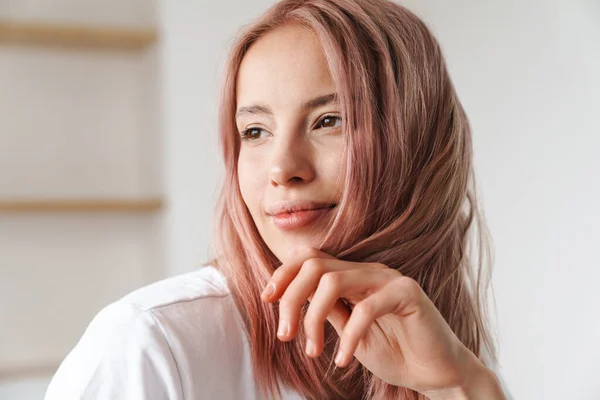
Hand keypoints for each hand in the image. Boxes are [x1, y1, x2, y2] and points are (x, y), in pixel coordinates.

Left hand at [261, 248, 505, 398]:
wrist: (436, 373)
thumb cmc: (395, 352)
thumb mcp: (348, 331)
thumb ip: (327, 311)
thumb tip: (293, 300)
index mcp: (353, 276)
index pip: (310, 258)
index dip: (283, 273)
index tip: (267, 300)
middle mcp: (368, 271)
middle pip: (314, 265)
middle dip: (291, 299)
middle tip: (285, 335)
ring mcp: (389, 279)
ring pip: (333, 281)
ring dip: (313, 318)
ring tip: (312, 350)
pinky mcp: (408, 294)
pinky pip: (366, 308)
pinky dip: (348, 337)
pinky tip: (344, 360)